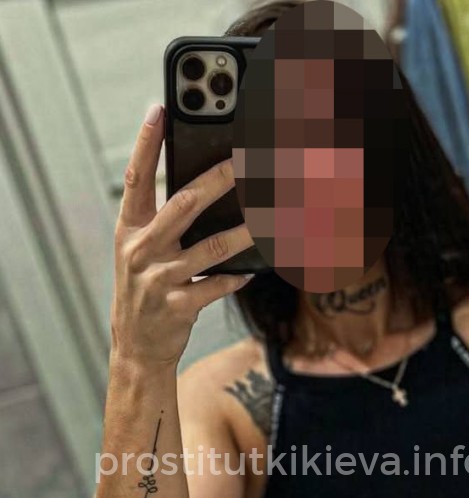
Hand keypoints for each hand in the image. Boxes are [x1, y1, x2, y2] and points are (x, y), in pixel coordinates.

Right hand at [111, 103, 255, 368]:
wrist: (136, 345)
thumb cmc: (145, 290)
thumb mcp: (140, 252)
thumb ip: (163, 222)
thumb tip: (205, 190)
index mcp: (129, 229)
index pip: (137, 177)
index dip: (147, 144)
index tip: (160, 110)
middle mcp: (141, 250)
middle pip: (184, 205)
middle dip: (216, 181)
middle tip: (244, 162)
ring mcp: (159, 279)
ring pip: (210, 248)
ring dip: (243, 233)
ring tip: (270, 220)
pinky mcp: (178, 306)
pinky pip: (215, 286)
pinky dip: (235, 278)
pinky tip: (252, 271)